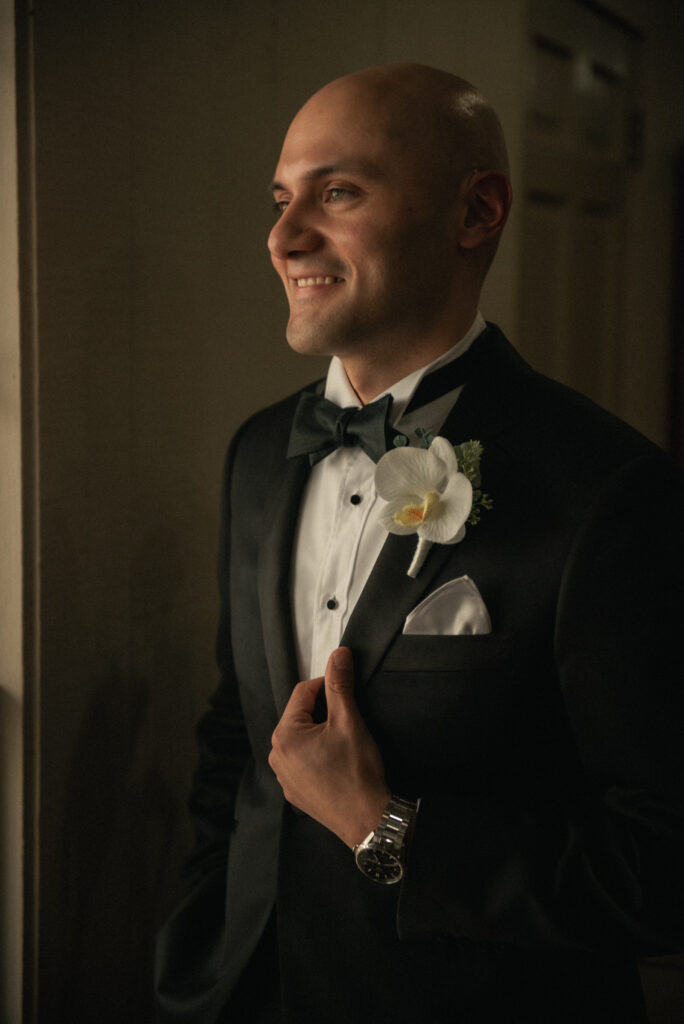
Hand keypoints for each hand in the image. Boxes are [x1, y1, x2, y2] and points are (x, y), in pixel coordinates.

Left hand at [269, 647, 390, 847]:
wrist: (367, 820)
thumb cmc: (357, 772)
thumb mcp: (349, 721)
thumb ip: (340, 685)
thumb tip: (339, 655)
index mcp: (285, 735)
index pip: (303, 692)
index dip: (328, 686)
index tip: (347, 689)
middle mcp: (277, 756)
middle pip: (301, 715)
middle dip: (324, 711)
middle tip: (349, 720)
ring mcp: (284, 777)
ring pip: (302, 738)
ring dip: (321, 733)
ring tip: (345, 742)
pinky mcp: (295, 792)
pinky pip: (303, 761)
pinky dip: (318, 755)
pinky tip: (338, 762)